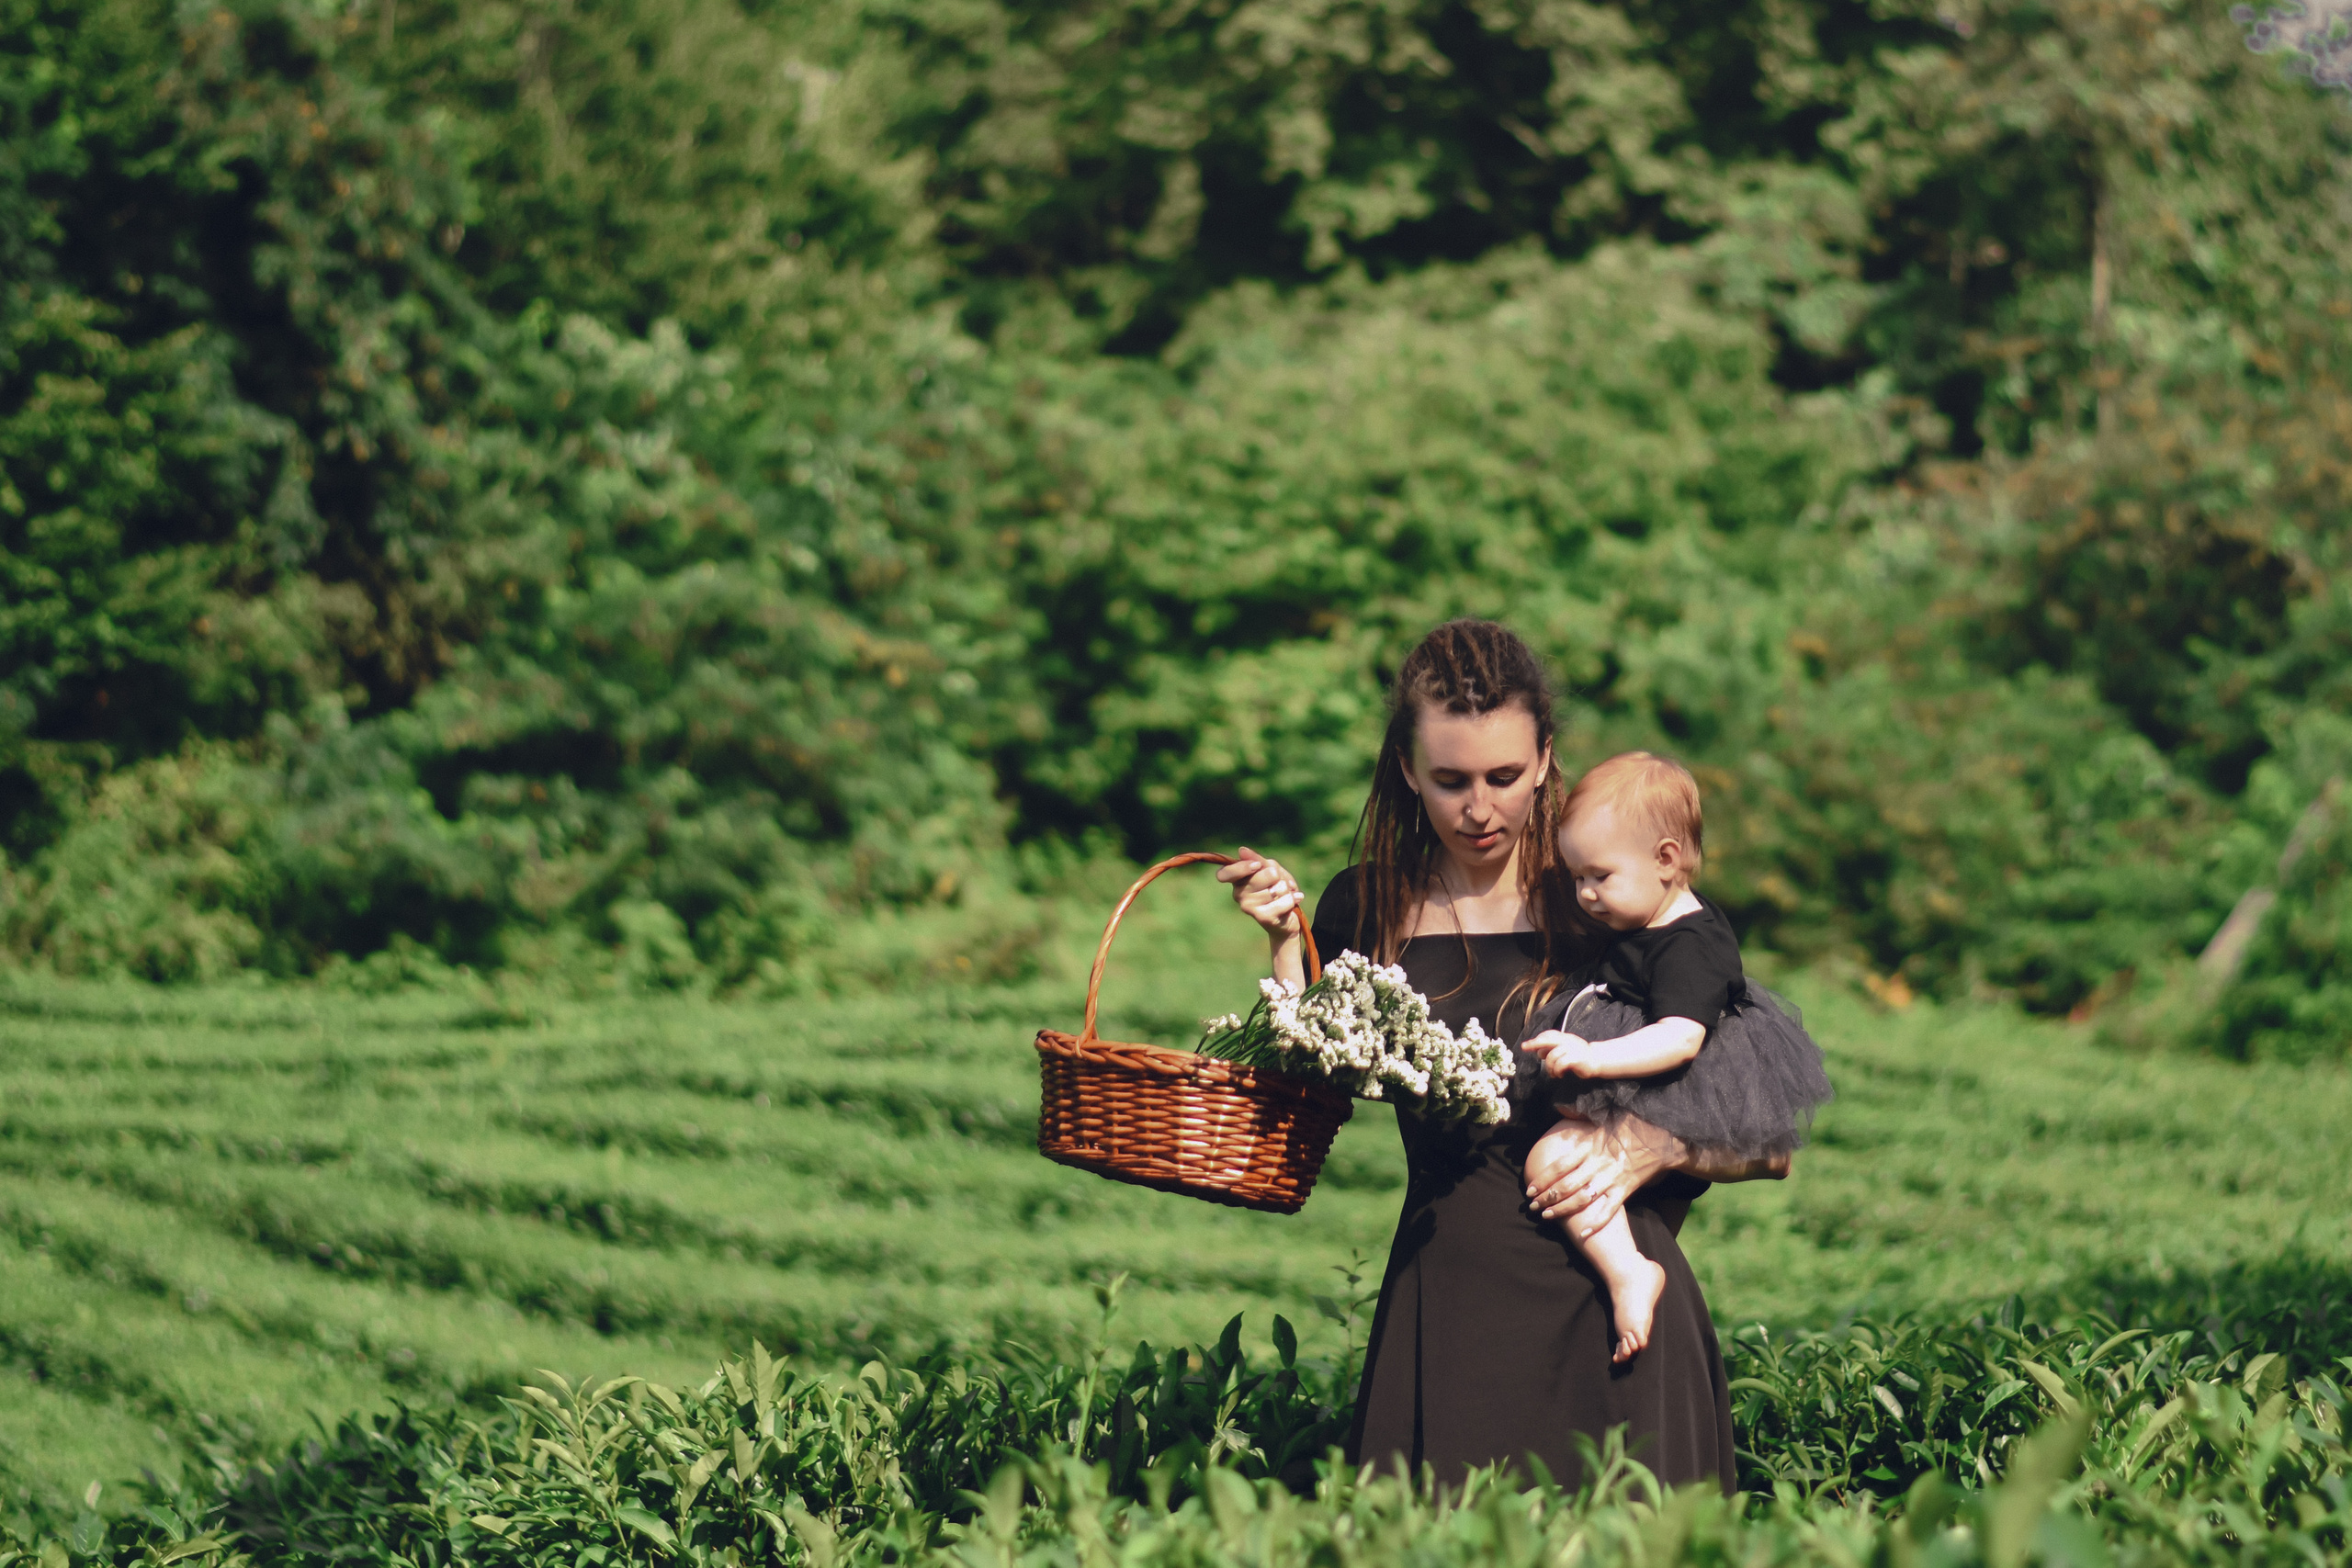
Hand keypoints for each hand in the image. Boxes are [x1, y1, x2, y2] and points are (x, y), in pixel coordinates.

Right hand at [1216, 846, 1301, 938]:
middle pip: (1259, 877)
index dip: (1241, 868)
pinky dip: (1292, 899)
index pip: (1224, 874)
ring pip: (1276, 888)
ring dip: (1286, 890)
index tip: (1257, 865)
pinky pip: (1284, 900)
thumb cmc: (1277, 888)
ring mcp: (1248, 907)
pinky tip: (1291, 904)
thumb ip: (1258, 860)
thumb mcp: (1270, 869)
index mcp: (1237, 880)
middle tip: (1277, 883)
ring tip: (1283, 896)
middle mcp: (1239, 894)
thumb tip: (1241, 851)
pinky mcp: (1263, 918)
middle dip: (1276, 876)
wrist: (1287, 917)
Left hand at [1520, 1029, 1594, 1078]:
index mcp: (1565, 1037)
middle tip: (1525, 1048)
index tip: (1526, 1045)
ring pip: (1553, 1055)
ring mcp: (1573, 1048)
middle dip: (1535, 1043)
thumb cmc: (1579, 1056)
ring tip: (1552, 1074)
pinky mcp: (1577, 1058)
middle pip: (1548, 1039)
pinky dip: (1557, 1070)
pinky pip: (1561, 1064)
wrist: (1598, 1060)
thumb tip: (1539, 1051)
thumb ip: (1553, 1049)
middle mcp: (1568, 1040)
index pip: (1549, 1035)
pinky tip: (1558, 1075)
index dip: (1537, 1039)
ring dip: (1549, 1067)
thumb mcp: (1565, 1050)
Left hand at [1522, 1114, 1684, 1240]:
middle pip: (1566, 1185)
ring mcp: (1612, 1178)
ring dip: (1562, 1210)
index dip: (1543, 1178)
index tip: (1530, 1188)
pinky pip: (1609, 1209)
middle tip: (1532, 1206)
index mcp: (1590, 1146)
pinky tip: (1583, 1232)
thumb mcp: (1604, 1115)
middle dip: (1547, 1198)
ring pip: (1582, 1199)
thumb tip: (1561, 1107)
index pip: (1560, 1165)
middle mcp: (1598, 1164)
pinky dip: (1597, 1222)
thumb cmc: (1631, 1124)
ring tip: (1547, 1216)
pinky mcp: (1626, 1189)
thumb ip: (1581, 1114)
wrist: (1662, 1138)